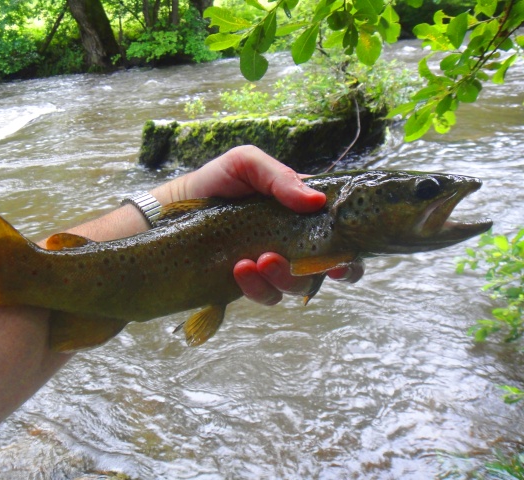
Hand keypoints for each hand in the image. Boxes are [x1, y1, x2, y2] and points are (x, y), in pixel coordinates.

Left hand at [156, 145, 364, 305]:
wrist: (177, 209)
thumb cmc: (216, 181)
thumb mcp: (246, 163)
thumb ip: (280, 177)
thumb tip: (316, 201)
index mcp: (303, 211)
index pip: (341, 234)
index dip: (349, 251)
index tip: (342, 258)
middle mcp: (295, 240)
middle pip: (327, 268)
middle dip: (318, 270)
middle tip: (293, 261)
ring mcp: (274, 263)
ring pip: (298, 285)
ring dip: (284, 278)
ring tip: (256, 260)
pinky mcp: (252, 283)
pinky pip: (267, 295)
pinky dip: (257, 286)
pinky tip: (239, 269)